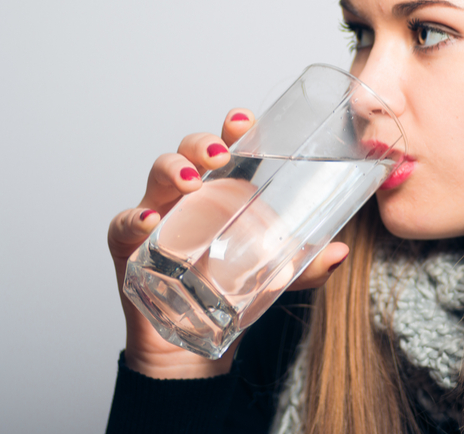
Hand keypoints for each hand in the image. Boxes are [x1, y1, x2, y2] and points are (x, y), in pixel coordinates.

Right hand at [107, 108, 349, 378]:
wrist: (190, 342)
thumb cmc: (227, 291)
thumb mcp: (276, 278)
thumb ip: (307, 265)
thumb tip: (339, 252)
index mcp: (221, 190)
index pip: (226, 147)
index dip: (232, 128)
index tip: (244, 121)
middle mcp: (187, 195)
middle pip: (188, 151)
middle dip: (202, 143)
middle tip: (220, 153)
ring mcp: (157, 216)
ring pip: (157, 175)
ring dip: (173, 170)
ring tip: (191, 180)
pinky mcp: (130, 245)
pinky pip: (124, 225)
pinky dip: (133, 218)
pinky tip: (149, 221)